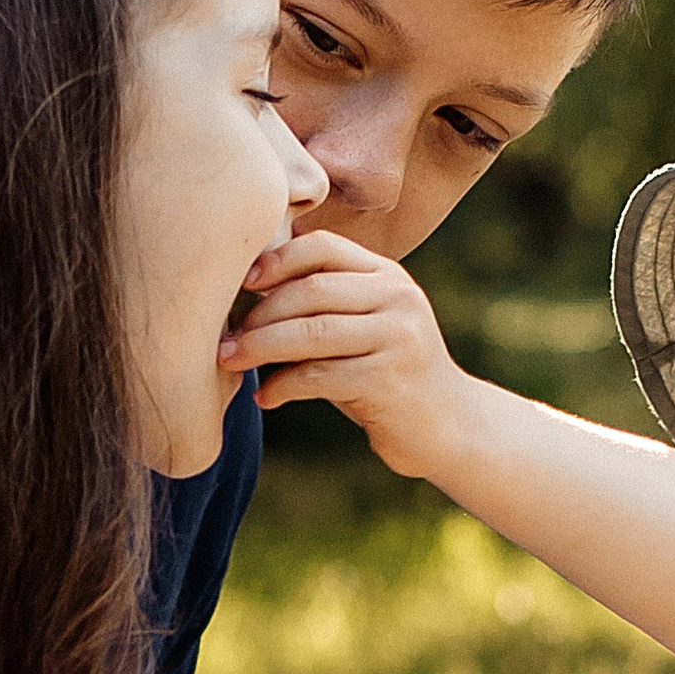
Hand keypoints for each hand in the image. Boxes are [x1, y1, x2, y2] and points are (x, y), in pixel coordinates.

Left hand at [224, 231, 481, 484]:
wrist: (449, 426)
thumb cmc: (387, 374)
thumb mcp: (364, 328)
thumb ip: (323, 306)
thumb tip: (244, 296)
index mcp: (388, 276)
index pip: (324, 247)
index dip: (276, 259)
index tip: (243, 283)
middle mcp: (398, 298)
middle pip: (312, 289)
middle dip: (260, 313)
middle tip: (225, 337)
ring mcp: (397, 338)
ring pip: (312, 332)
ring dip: (261, 347)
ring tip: (229, 360)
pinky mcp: (389, 380)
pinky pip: (319, 376)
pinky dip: (282, 386)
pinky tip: (265, 397)